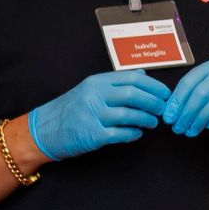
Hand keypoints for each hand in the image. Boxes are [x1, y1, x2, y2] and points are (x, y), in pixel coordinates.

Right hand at [28, 71, 170, 160]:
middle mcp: (94, 95)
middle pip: (134, 95)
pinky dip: (133, 134)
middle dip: (154, 102)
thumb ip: (116, 83)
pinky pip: (120, 133)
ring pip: (129, 114)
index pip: (132, 79)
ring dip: (146, 119)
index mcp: (96, 82)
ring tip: (153, 122)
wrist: (43, 129)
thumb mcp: (90, 89)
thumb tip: (143, 75)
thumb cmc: (70, 110)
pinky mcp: (91, 134)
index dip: (154, 86)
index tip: (166, 94)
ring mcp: (92, 115)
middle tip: (163, 109)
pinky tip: (137, 134)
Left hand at [163, 58, 208, 141]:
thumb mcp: (206, 92)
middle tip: (178, 128)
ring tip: (191, 131)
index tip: (169, 118)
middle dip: (186, 113)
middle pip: (201, 93)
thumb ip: (190, 97)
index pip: (188, 82)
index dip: (176, 101)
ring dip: (199, 120)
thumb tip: (169, 113)